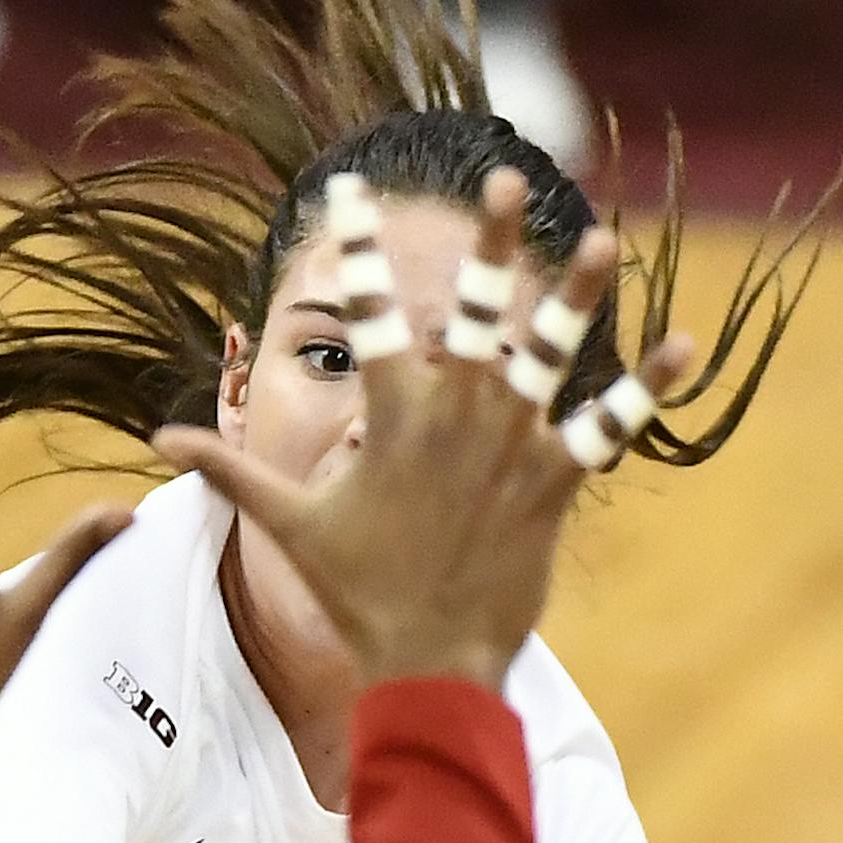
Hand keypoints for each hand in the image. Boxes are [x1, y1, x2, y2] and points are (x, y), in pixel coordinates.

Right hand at [153, 168, 692, 691]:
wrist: (428, 661)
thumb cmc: (358, 593)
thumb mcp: (290, 525)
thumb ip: (231, 469)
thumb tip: (159, 439)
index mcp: (390, 412)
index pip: (366, 313)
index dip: (353, 247)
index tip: (349, 188)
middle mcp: (454, 414)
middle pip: (473, 309)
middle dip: (484, 240)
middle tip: (502, 180)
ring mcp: (509, 445)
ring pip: (549, 353)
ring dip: (576, 296)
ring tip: (602, 241)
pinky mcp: (553, 483)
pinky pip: (608, 427)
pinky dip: (646, 389)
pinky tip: (684, 347)